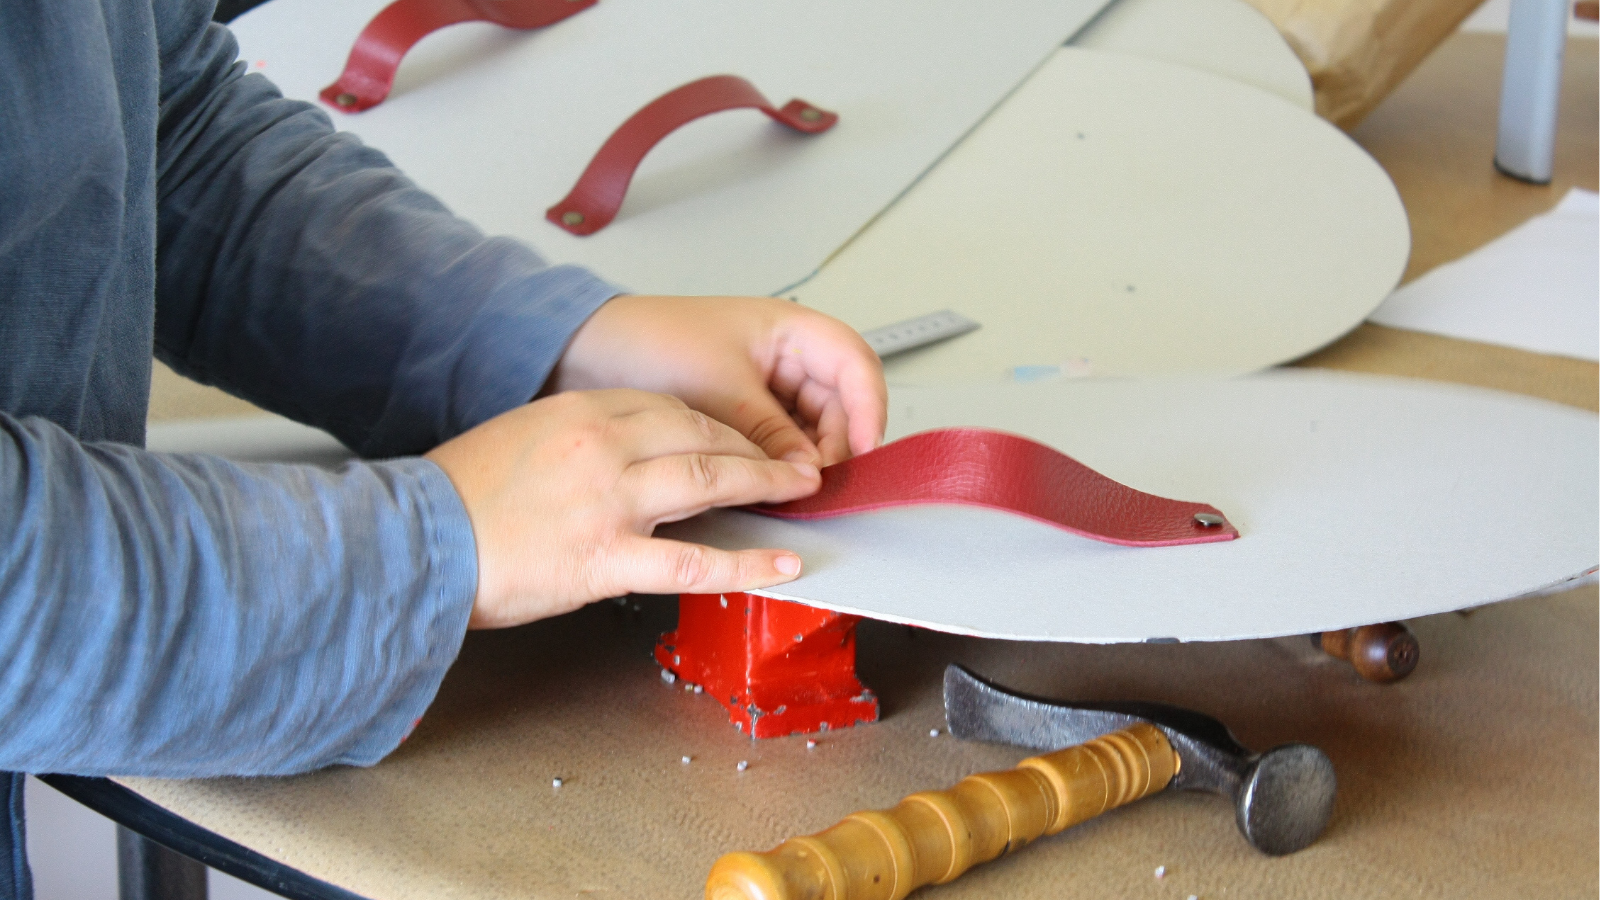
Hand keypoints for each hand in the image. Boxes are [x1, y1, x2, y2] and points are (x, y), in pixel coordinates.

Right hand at [424, 389, 821, 628]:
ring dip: (763, 486)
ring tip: (800, 493)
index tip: (738, 439)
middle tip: (787, 462)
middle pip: (700, 434)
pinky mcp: (605, 558)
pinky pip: (693, 561)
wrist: (415, 542)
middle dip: (752, 448)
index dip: (716, 425)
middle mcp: (601, 446)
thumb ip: (577, 439)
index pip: (668, 407)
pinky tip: (782, 565)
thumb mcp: (520, 438)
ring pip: (707, 482)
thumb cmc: (459, 496)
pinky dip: (746, 564)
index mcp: (580, 411)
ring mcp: (608, 501)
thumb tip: (625, 455)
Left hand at [549, 296, 885, 466]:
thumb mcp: (720, 387)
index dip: (869, 405)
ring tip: (796, 489)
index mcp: (788, 329)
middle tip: (823, 483)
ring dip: (811, 458)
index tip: (864, 449)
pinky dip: (783, 463)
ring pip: (813, 427)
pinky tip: (772, 484)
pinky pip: (781, 440)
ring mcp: (766, 386)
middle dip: (839, 442)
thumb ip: (770, 432)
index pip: (854, 362)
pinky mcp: (744, 414)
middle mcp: (784, 356)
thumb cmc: (649, 342)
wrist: (587, 352)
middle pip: (841, 402)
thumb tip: (809, 474)